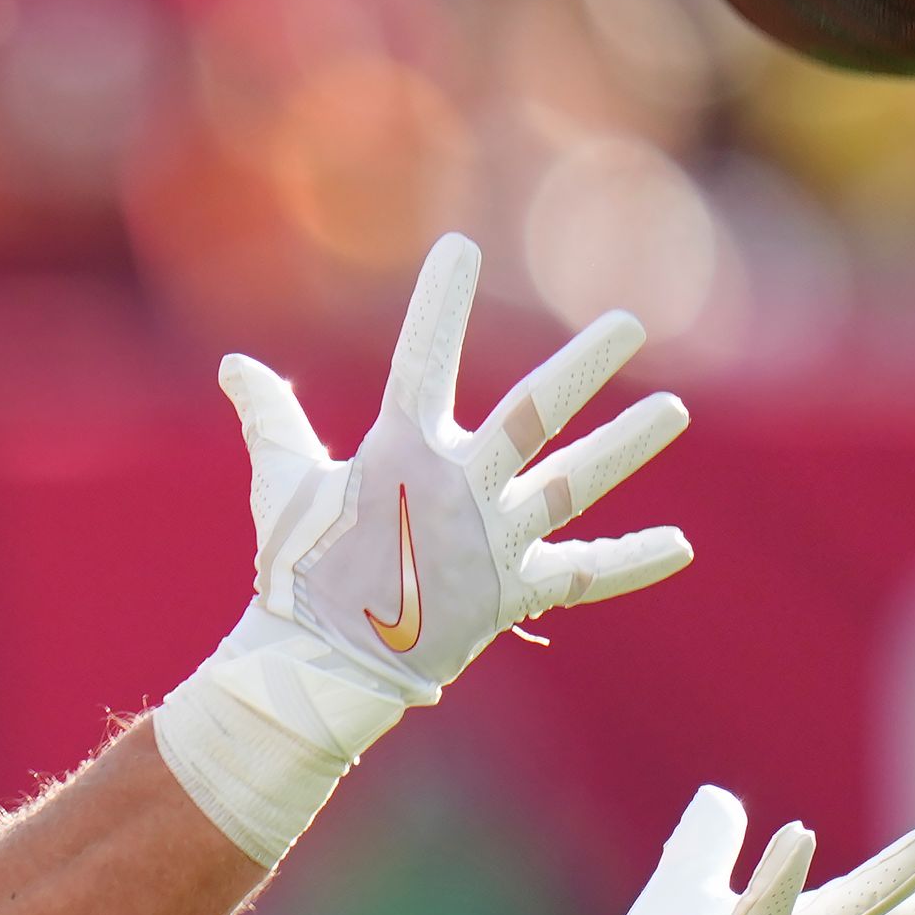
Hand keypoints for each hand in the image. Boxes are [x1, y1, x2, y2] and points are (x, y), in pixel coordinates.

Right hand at [223, 232, 693, 702]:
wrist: (322, 668)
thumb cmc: (298, 573)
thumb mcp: (282, 487)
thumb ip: (271, 420)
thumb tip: (233, 365)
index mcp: (399, 455)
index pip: (420, 359)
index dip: (437, 302)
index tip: (461, 246)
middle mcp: (456, 491)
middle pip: (531, 415)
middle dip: (582, 367)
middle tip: (629, 325)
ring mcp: (491, 542)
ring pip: (572, 484)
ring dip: (626, 445)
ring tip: (674, 410)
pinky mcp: (512, 593)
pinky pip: (581, 576)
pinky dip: (631, 562)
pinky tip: (681, 545)